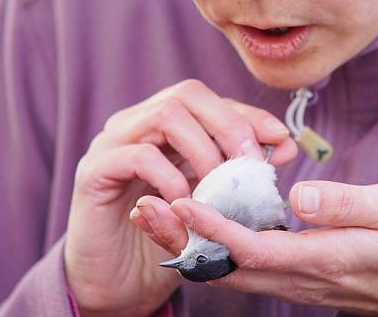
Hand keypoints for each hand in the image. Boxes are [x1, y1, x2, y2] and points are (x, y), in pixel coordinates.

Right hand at [63, 79, 296, 316]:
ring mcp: (111, 142)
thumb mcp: (214, 200)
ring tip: (220, 187)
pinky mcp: (94, 171)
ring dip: (203, 150)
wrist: (116, 283)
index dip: (248, 115)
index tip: (280, 139)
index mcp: (165, 124)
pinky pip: (137, 155)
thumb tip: (284, 145)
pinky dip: (171, 176)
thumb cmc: (168, 236)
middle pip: (188, 94)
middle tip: (250, 165)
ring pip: (165, 115)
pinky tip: (185, 203)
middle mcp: (137, 122)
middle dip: (229, 126)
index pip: (211, 100)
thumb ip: (242, 171)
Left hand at [137, 181, 377, 315]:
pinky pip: (241, 267)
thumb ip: (348, 203)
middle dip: (182, 240)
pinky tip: (194, 225)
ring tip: (155, 213)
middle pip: (226, 266)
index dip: (215, 228)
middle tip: (145, 207)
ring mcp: (292, 281)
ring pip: (228, 270)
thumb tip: (299, 195)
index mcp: (322, 259)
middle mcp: (298, 277)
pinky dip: (209, 248)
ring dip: (187, 245)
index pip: (255, 248)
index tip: (182, 200)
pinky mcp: (291, 275)